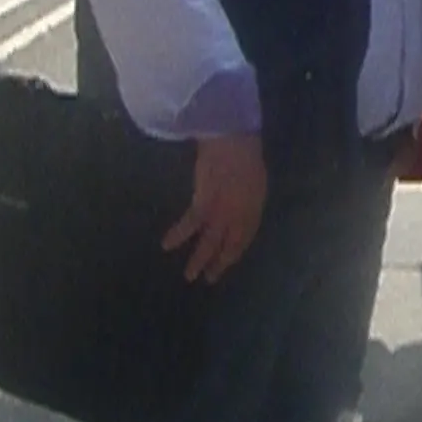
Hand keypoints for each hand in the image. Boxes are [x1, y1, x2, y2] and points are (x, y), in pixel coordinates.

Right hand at [164, 133, 267, 282]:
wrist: (233, 143)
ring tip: (189, 276)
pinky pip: (189, 225)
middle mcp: (240, 217)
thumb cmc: (246, 157)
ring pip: (209, 243)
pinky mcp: (203, 204)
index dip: (234, 253)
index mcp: (254, 210)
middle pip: (229, 247)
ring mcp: (222, 213)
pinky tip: (166, 245)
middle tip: (210, 279)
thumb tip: (240, 215)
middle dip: (219, 264)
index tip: (225, 262)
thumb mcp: (255, 183)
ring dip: (198, 261)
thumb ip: (248, 202)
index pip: (245, 239)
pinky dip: (177, 235)